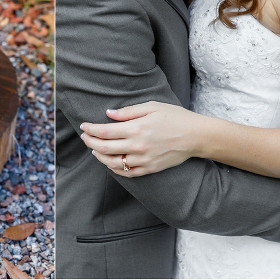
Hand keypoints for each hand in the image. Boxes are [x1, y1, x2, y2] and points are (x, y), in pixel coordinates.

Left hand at [80, 101, 204, 177]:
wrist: (195, 136)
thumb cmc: (175, 117)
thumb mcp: (151, 107)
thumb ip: (128, 112)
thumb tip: (108, 114)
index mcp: (136, 128)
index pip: (104, 132)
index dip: (90, 129)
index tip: (84, 126)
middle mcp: (137, 146)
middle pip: (104, 148)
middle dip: (90, 142)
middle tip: (84, 136)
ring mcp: (143, 160)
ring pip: (113, 163)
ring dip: (99, 156)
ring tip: (94, 149)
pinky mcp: (149, 168)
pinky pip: (127, 173)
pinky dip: (115, 169)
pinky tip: (110, 162)